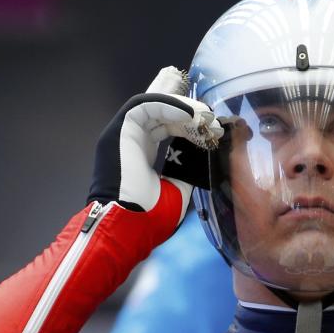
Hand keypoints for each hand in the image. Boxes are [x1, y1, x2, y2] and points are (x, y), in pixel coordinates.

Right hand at [89, 66, 222, 235]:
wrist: (128, 228)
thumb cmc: (150, 217)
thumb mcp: (178, 190)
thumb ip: (187, 169)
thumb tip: (203, 153)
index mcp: (141, 153)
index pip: (166, 126)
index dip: (190, 125)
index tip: (213, 132)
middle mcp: (131, 140)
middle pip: (161, 112)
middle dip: (191, 114)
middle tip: (213, 122)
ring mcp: (123, 134)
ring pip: (154, 104)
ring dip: (183, 107)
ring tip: (205, 117)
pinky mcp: (119, 131)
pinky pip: (145, 106)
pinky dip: (169, 106)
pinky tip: (190, 116)